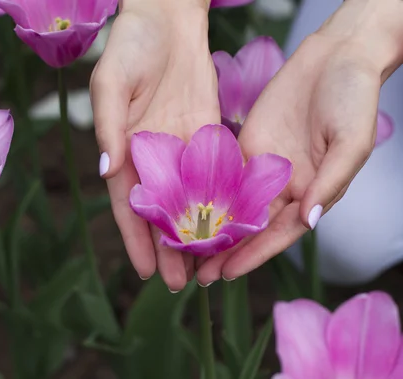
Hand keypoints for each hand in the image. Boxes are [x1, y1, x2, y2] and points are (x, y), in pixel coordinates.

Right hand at [90, 0, 218, 290]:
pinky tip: (229, 226)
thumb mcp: (111, 84)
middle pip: (160, 212)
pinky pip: (212, 174)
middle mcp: (151, 156)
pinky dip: (218, 202)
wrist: (167, 16)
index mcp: (123, 148)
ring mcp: (180, 148)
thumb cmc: (130, 45)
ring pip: (188, 201)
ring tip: (205, 268)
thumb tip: (109, 172)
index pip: (126, 204)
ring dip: (195, 234)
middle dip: (168, 249)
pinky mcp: (207, 135)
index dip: (134, 239)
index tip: (145, 271)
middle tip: (180, 285)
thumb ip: (110, 128)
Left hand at [196, 0, 402, 283]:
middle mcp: (284, 187)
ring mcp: (262, 168)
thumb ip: (329, 181)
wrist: (336, 56)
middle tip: (196, 275)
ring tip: (184, 251)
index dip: (254, 255)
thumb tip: (308, 220)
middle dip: (226, 252)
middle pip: (251, 227)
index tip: (227, 274)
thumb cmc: (352, 98)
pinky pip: (223, 175)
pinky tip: (183, 208)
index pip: (278, 233)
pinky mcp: (245, 147)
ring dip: (211, 229)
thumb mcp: (350, 141)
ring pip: (232, 206)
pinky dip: (205, 194)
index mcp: (312, 193)